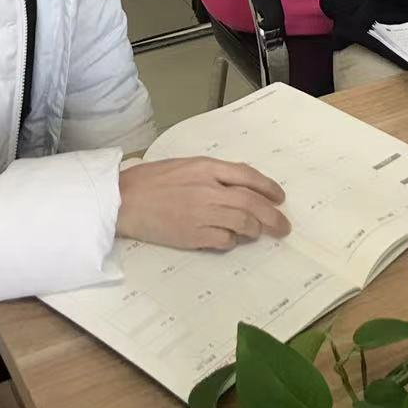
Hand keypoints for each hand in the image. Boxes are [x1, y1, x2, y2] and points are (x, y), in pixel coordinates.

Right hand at [116, 157, 290, 251]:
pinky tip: (231, 240)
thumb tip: (238, 187)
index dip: (268, 187)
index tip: (280, 198)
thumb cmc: (151, 180)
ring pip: (242, 222)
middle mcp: (208, 189)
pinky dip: (232, 241)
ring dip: (254, 230)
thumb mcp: (185, 165)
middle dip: (272, 216)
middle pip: (251, 202)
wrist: (124, 200)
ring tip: (257, 233)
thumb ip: (212, 174)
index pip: (247, 175)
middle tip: (283, 227)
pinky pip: (224, 240)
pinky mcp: (192, 235)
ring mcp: (201, 213)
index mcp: (206, 167)